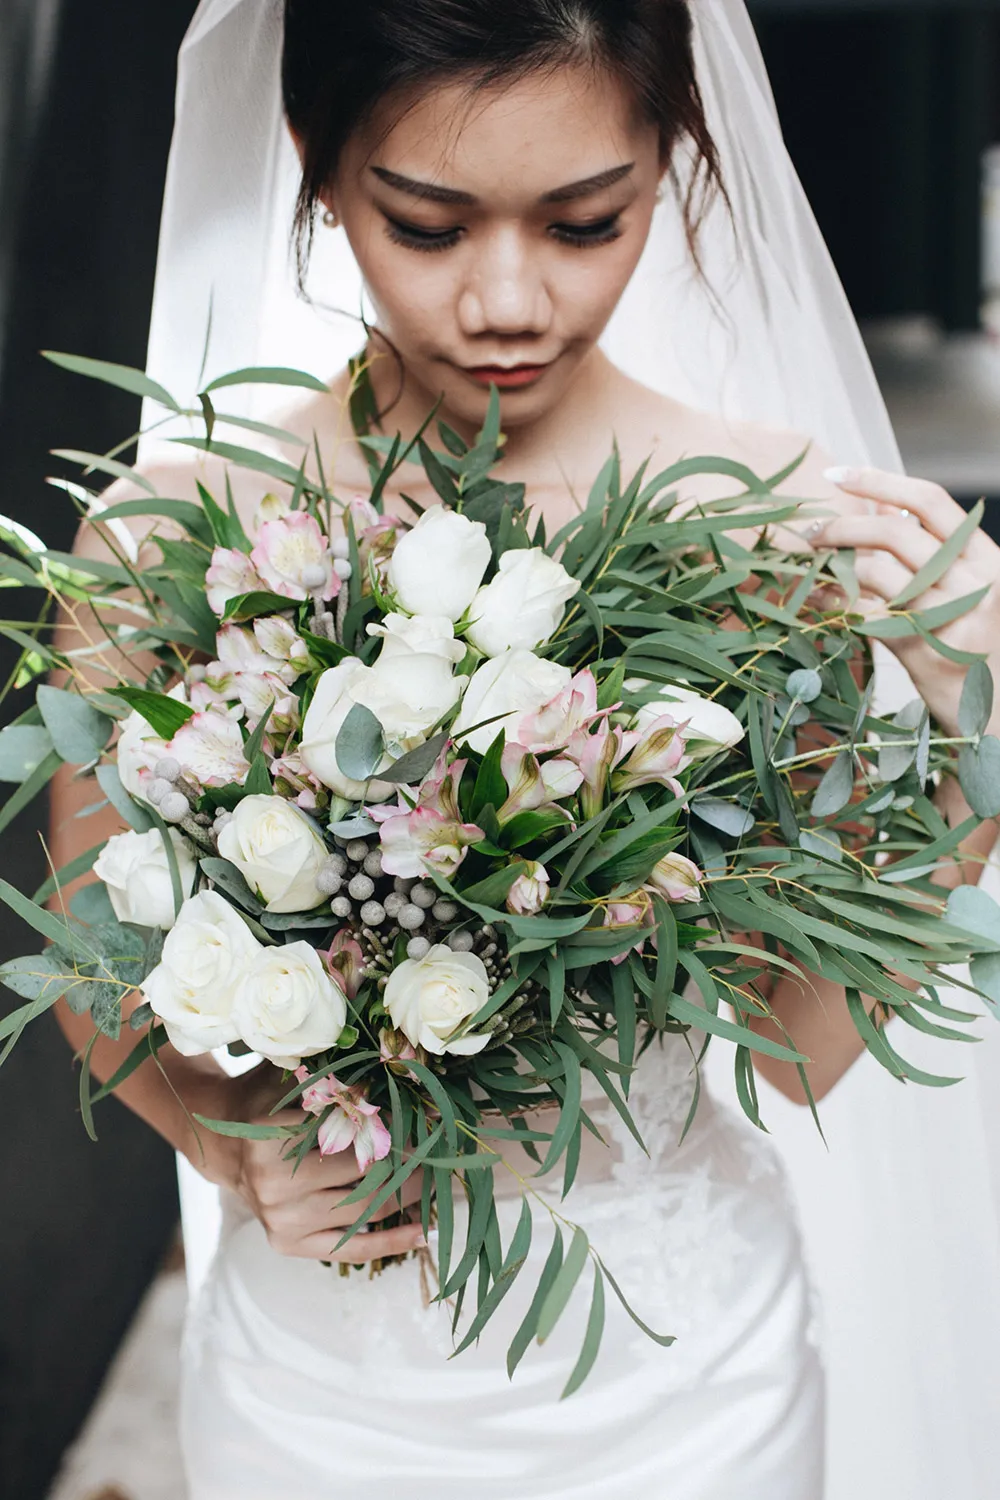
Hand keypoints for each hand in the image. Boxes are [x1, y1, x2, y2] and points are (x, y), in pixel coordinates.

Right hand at [200, 1064, 424, 1263]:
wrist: (223, 1144)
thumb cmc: (265, 1098)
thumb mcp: (290, 1071)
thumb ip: (332, 1067)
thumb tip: (392, 1057)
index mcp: (271, 1134)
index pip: (349, 1130)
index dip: (393, 1122)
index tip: (428, 1116)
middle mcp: (274, 1182)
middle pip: (361, 1171)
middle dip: (407, 1157)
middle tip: (442, 1144)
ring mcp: (281, 1218)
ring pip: (363, 1207)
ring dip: (407, 1193)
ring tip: (440, 1177)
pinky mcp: (288, 1243)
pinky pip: (349, 1246)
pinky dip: (389, 1241)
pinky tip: (422, 1232)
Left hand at [812, 466, 999, 738]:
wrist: (999, 718)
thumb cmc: (979, 649)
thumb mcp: (972, 593)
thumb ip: (937, 554)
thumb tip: (884, 509)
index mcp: (988, 560)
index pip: (931, 501)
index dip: (880, 481)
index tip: (836, 474)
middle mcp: (975, 584)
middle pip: (896, 532)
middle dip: (843, 525)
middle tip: (809, 530)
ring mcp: (951, 619)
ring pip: (877, 571)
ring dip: (833, 564)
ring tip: (808, 565)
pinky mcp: (924, 653)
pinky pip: (865, 615)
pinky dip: (834, 604)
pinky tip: (816, 601)